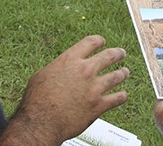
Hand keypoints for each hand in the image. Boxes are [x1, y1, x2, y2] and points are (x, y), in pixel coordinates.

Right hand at [0, 35, 128, 144]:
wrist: (41, 122)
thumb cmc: (37, 100)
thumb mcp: (42, 75)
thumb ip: (57, 68)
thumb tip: (60, 68)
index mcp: (70, 60)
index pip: (90, 42)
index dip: (99, 40)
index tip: (102, 41)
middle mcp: (85, 71)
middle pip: (109, 56)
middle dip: (117, 53)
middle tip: (121, 53)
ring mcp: (94, 88)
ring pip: (116, 76)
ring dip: (123, 73)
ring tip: (125, 72)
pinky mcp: (99, 105)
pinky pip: (117, 98)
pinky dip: (122, 96)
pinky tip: (123, 95)